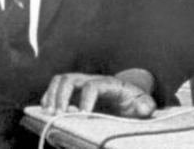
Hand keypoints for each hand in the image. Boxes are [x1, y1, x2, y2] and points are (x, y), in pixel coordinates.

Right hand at [41, 70, 155, 117]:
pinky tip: (47, 112)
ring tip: (51, 114)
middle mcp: (93, 80)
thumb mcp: (143, 103)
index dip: (86, 99)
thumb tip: (144, 109)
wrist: (129, 96)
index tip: (83, 115)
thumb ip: (145, 105)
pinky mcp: (73, 91)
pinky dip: (48, 98)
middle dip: (62, 96)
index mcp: (110, 84)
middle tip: (59, 115)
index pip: (93, 85)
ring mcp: (82, 84)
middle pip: (71, 78)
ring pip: (60, 80)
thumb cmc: (134, 101)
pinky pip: (55, 87)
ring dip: (52, 96)